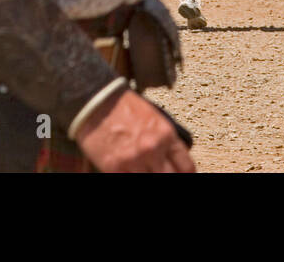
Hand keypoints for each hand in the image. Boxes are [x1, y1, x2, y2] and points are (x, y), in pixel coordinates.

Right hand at [75, 88, 195, 172]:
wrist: (96, 101)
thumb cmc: (124, 107)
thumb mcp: (154, 118)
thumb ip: (165, 140)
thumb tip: (172, 161)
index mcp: (166, 135)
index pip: (186, 166)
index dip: (185, 174)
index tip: (181, 174)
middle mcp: (153, 149)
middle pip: (170, 177)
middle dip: (167, 176)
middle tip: (160, 171)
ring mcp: (134, 160)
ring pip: (150, 181)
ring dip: (147, 175)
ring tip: (144, 170)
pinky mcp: (114, 168)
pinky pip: (129, 180)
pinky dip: (131, 177)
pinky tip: (130, 171)